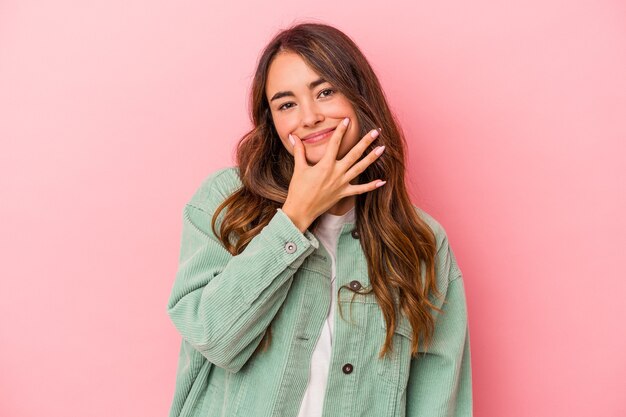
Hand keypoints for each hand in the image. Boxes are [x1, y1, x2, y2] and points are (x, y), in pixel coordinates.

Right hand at [281, 117, 385, 231]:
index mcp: (325, 165)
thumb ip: (298, 151)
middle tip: (376, 132)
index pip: (335, 143)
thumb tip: (293, 136)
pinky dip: (371, 186)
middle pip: (354, 154)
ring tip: (382, 148)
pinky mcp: (343, 193)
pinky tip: (382, 181)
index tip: (347, 120)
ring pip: (360, 168)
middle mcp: (336, 172)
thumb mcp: (298, 168)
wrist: (301, 210)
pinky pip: (360, 189)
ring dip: (372, 158)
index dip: (341, 131)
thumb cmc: (298, 189)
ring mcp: (342, 183)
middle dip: (366, 142)